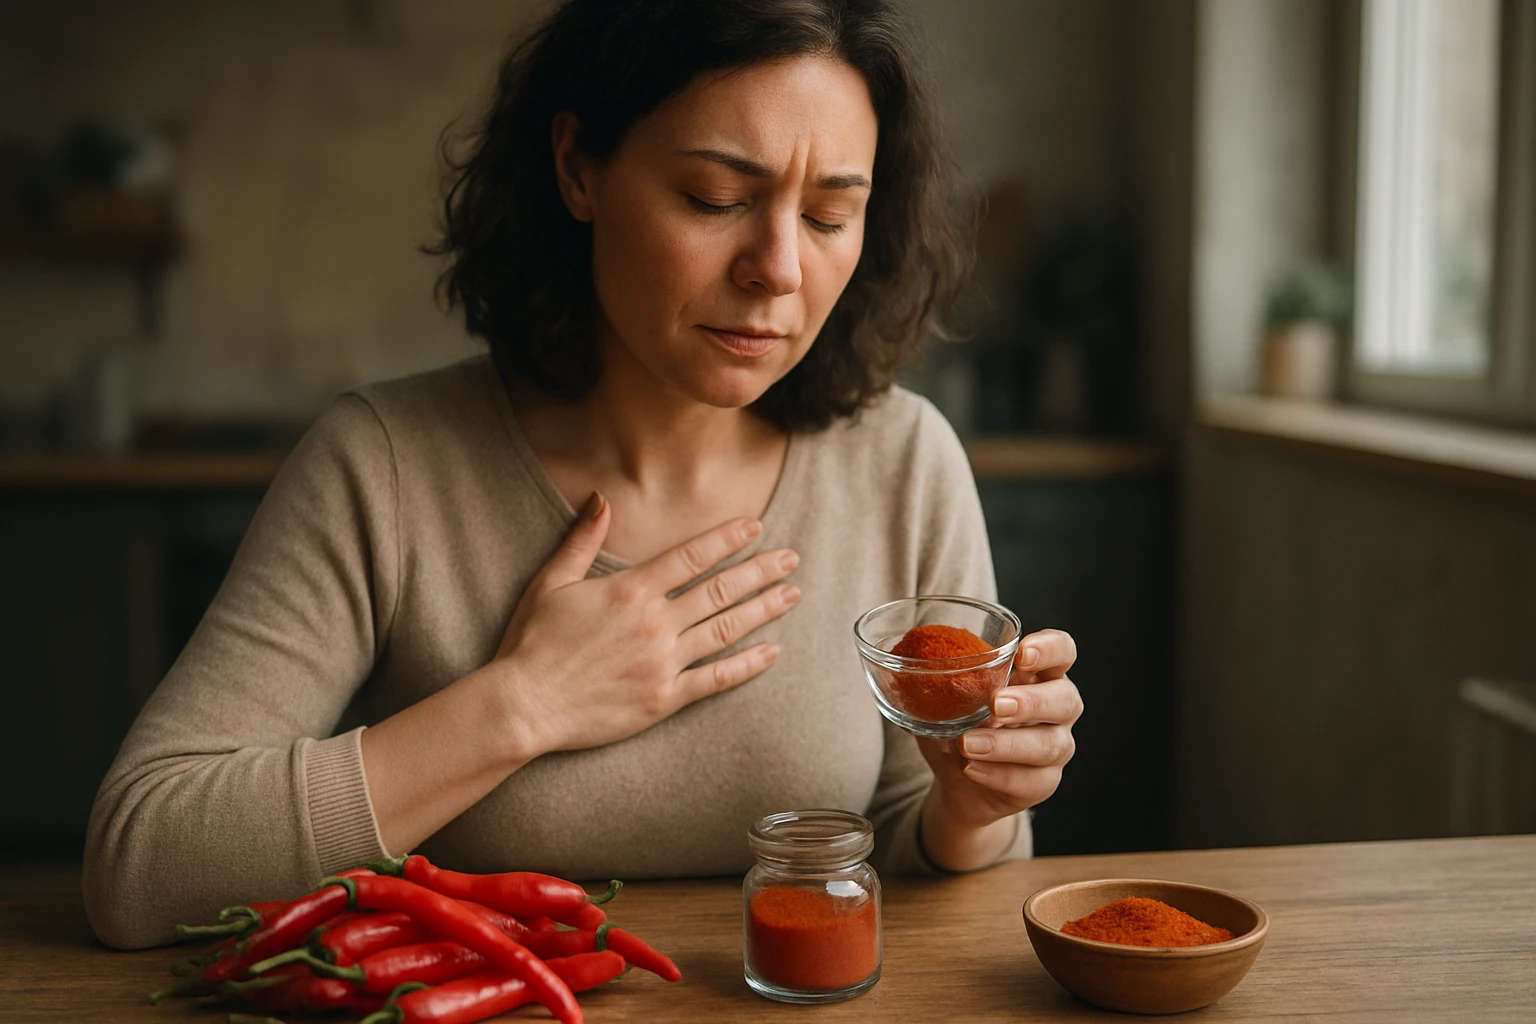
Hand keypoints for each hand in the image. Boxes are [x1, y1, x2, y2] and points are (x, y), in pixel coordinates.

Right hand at [490, 492, 800, 758]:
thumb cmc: (533, 642)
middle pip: (720, 590)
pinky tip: (771, 653)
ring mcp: (663, 662)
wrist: (525, 705)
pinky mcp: (664, 699)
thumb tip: (601, 498)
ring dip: (763, 610)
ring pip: (726, 630)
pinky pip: (715, 679)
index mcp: (631, 590)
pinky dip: (747, 666)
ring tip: (791, 595)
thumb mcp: (552, 582)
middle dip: (760, 572)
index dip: (727, 539)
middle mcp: (655, 623)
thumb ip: (583, 539)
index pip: (691, 556)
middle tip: (791, 559)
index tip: (756, 527)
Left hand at [917, 628, 1081, 830]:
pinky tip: (970, 768)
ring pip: (1050, 744)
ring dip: (1006, 744)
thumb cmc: (960, 727)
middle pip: (1066, 699)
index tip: (1022, 653)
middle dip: (1031, 701)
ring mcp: (1055, 746)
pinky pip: (1031, 780)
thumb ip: (942, 684)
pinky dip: (997, 774)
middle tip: (995, 703)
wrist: (960, 782)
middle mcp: (1057, 708)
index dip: (1051, 649)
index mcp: (1038, 675)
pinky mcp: (1044, 782)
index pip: (1062, 651)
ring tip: (967, 744)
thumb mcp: (947, 700)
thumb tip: (911, 669)